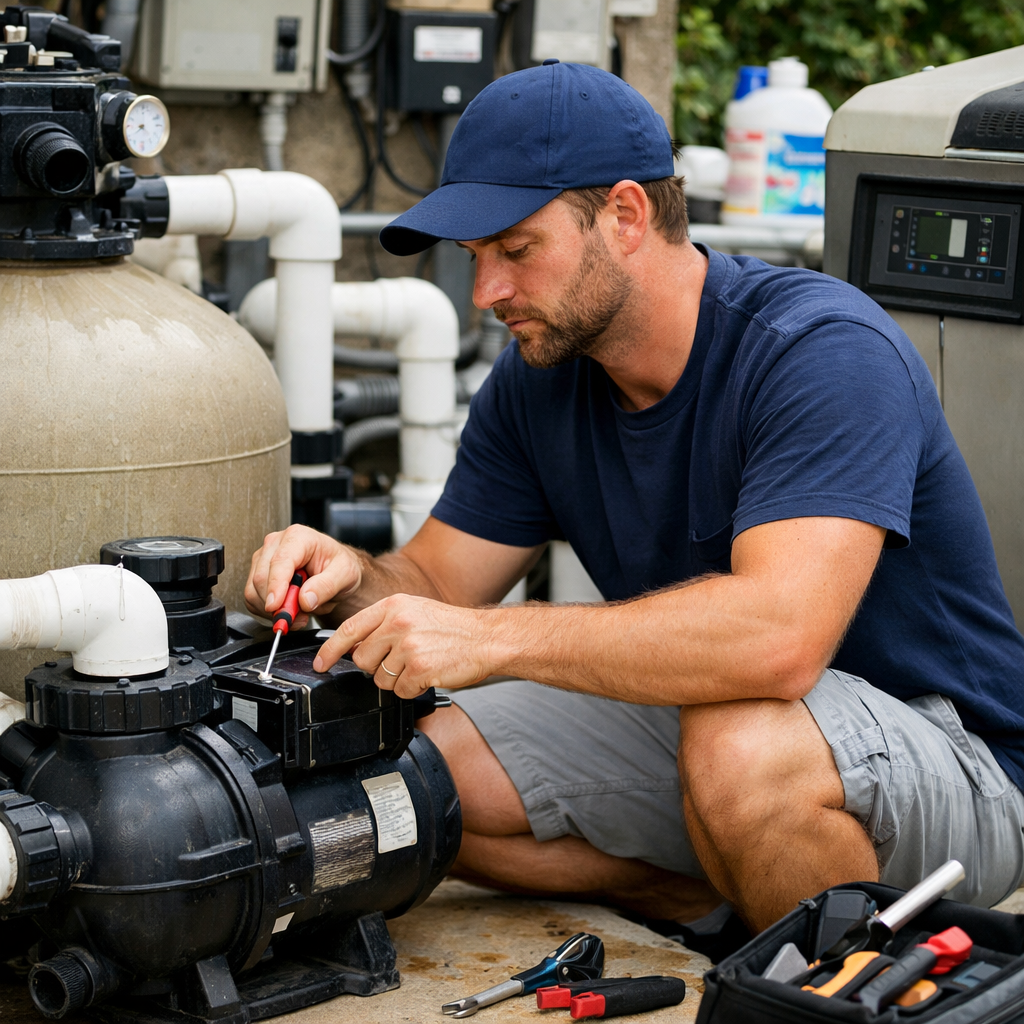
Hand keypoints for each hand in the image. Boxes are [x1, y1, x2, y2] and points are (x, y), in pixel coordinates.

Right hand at [245, 525, 362, 625]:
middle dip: (278, 604)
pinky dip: (266, 611)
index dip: (275, 586)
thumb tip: (305, 600)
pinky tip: (287, 608)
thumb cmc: (339, 567)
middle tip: (300, 617)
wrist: (336, 572)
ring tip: (299, 611)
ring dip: (273, 609)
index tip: (275, 606)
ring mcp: (263, 558)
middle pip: (262, 578)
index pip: (279, 562)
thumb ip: (326, 586)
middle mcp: (276, 544)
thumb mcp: (345, 574)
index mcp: (298, 537)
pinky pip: (252, 599)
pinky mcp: (257, 574)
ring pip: (253, 590)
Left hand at [315, 594, 498, 698]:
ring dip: (397, 680)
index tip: (320, 663)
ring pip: (380, 679)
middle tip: (399, 662)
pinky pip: (400, 691)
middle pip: (362, 659)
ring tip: (418, 665)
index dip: (330, 650)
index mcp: (393, 606)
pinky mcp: (419, 669)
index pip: (349, 629)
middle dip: (375, 667)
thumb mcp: (414, 610)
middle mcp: (398, 623)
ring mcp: (408, 646)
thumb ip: (385, 623)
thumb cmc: (453, 627)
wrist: (486, 637)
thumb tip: (358, 646)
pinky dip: (412, 689)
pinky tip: (428, 674)